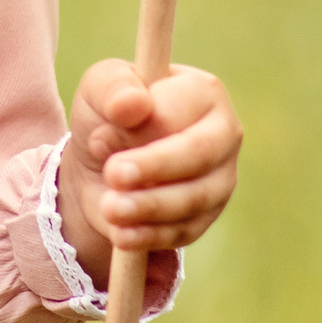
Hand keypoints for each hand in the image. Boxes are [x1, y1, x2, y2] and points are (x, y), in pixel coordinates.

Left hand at [57, 60, 241, 284]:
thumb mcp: (98, 88)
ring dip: (149, 206)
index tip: (99, 138)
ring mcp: (221, 178)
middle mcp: (223, 134)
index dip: (141, 130)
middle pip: (198, 154)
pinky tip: (122, 234)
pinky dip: (151, 235)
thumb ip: (112, 87)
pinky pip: (186, 230)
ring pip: (195, 198)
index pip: (179, 113)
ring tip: (110, 208)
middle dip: (154, 168)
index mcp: (202, 91)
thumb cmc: (108, 113)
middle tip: (112, 176)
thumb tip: (132, 104)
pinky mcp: (207, 216)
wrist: (100, 162)